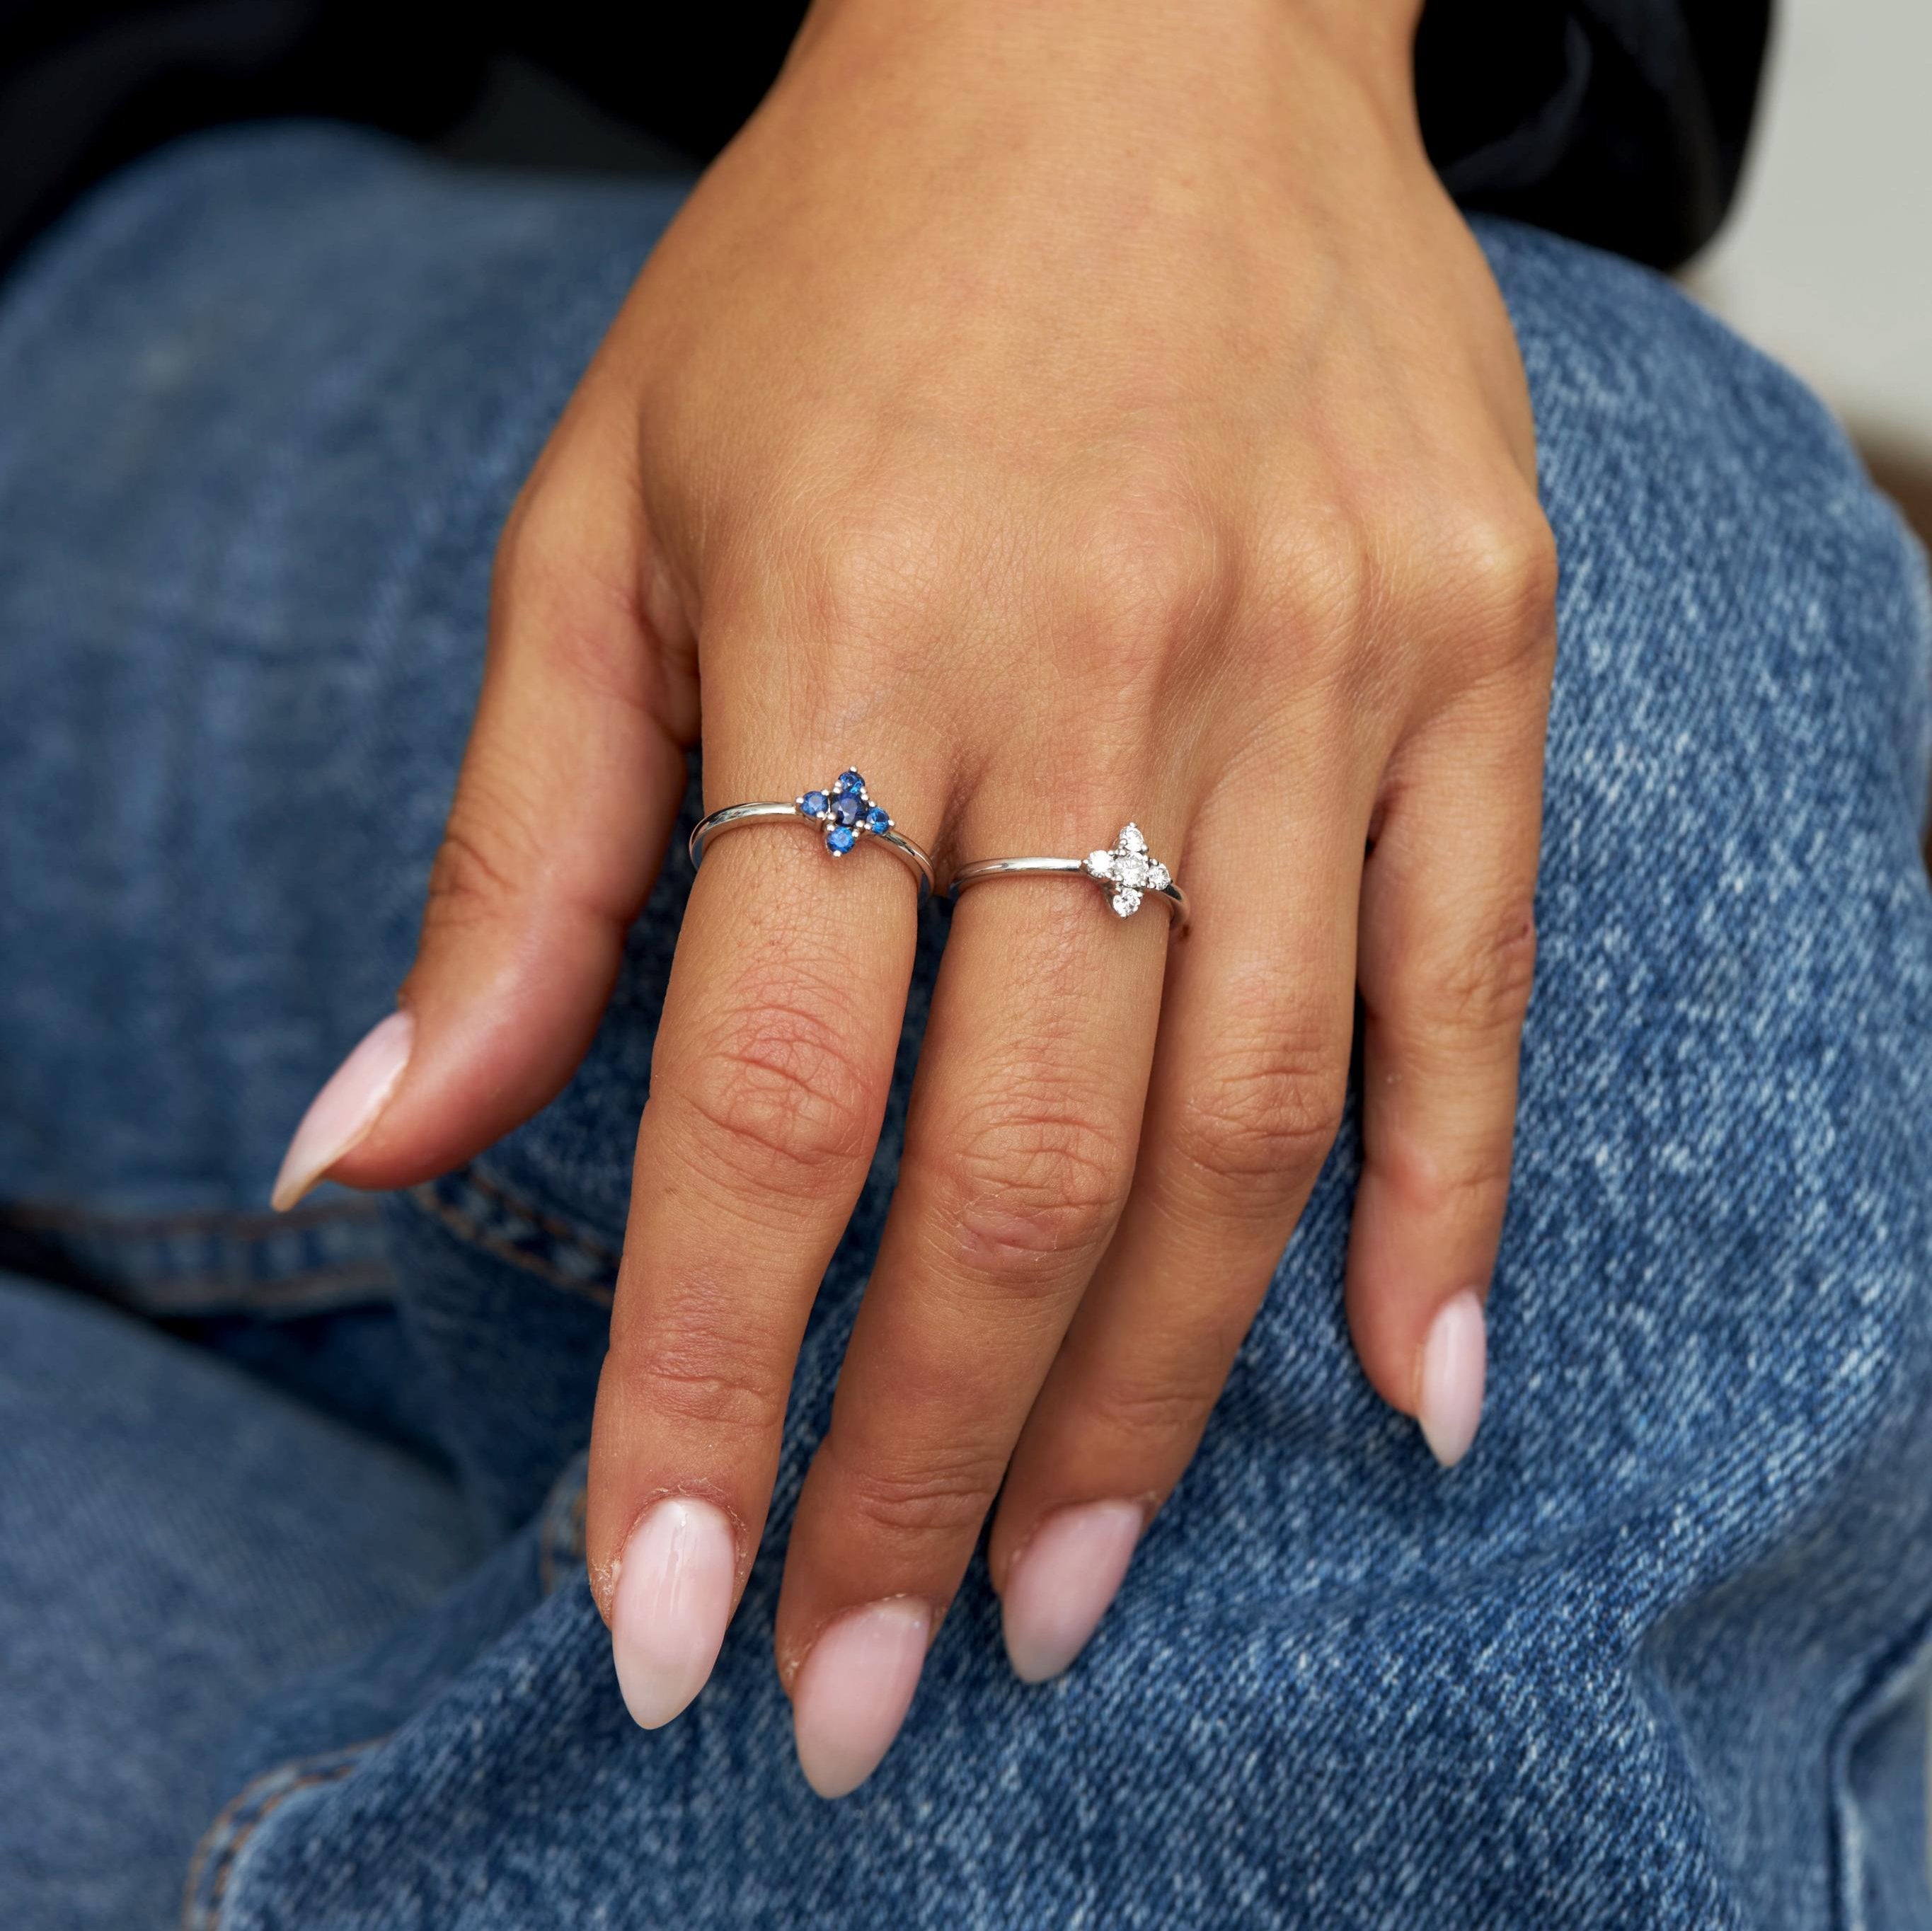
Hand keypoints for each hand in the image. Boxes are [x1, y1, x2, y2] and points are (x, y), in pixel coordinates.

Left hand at [289, 0, 1553, 1794]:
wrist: (1133, 13)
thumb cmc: (840, 270)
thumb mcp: (606, 517)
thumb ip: (521, 856)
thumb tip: (379, 1140)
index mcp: (851, 627)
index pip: (763, 1101)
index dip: (705, 1387)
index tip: (666, 1613)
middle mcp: (1109, 665)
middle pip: (1020, 1163)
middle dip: (926, 1466)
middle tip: (861, 1683)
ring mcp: (1330, 662)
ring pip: (1245, 1122)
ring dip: (1155, 1401)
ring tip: (1061, 1598)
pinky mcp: (1480, 646)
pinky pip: (1471, 980)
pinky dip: (1444, 1206)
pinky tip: (1408, 1398)